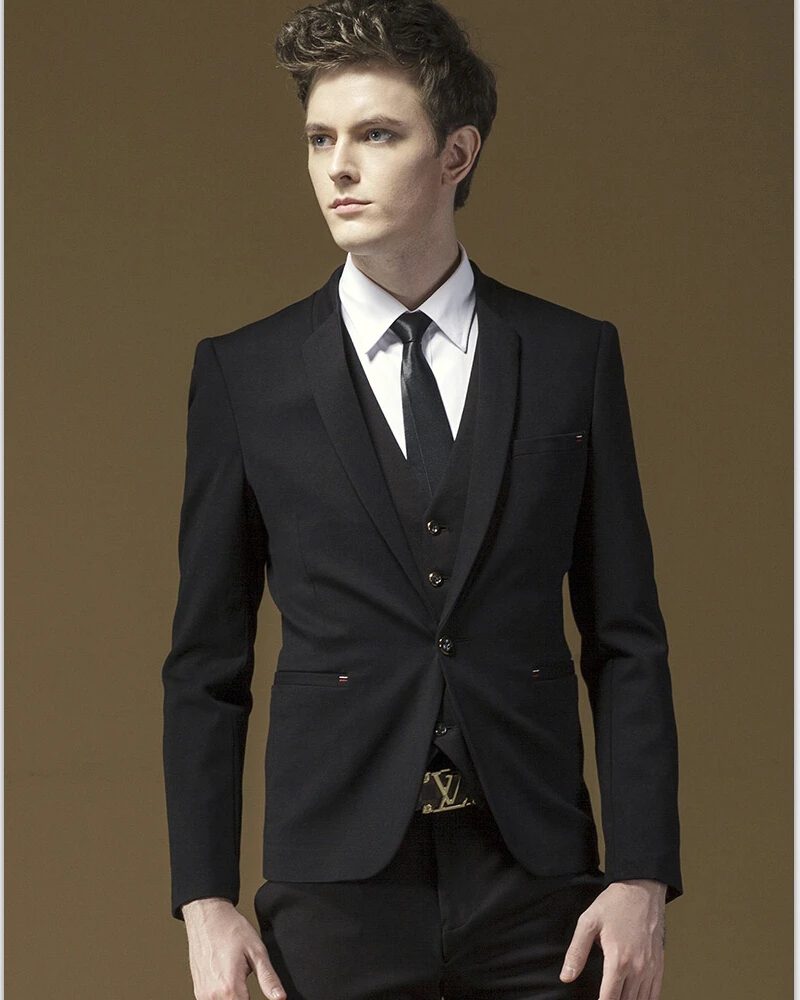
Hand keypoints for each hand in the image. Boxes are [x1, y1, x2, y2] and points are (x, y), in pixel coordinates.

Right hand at [182, 897, 286, 999]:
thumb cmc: (231, 930)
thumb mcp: (257, 951)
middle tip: (251, 985)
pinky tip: (231, 984)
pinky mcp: (199, 991)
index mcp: (229, 988)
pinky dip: (225, 997)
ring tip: (241, 982)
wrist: (208, 917)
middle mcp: (212, 996)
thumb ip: (268, 979)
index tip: (267, 996)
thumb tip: (280, 998)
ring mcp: (203, 995)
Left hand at [559, 879, 666, 999]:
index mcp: (618, 961)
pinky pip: (655, 994)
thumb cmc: (615, 904)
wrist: (641, 890)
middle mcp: (638, 969)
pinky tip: (634, 999)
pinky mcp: (659, 965)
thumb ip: (576, 952)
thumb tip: (566, 977)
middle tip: (603, 998)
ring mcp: (650, 969)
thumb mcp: (588, 923)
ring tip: (615, 998)